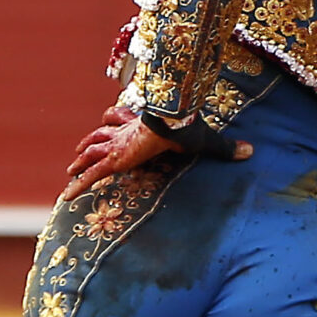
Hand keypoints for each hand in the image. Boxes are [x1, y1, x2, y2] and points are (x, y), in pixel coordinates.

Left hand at [61, 108, 249, 198]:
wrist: (173, 120)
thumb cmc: (187, 127)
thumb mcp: (205, 141)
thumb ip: (223, 148)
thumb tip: (250, 151)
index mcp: (143, 126)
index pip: (123, 120)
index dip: (115, 121)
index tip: (110, 123)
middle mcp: (126, 133)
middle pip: (102, 134)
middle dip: (92, 141)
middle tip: (80, 150)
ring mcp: (118, 145)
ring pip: (92, 151)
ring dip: (80, 160)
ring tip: (69, 169)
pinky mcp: (115, 159)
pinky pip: (91, 175)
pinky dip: (78, 186)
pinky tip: (66, 196)